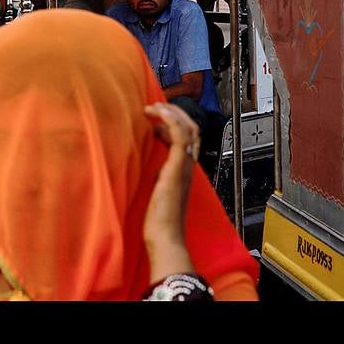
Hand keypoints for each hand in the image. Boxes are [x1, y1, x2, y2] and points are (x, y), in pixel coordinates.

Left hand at [143, 102, 198, 281]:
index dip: (173, 123)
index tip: (154, 119)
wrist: (165, 237)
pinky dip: (171, 120)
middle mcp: (188, 165)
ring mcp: (184, 166)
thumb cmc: (159, 220)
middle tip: (155, 106)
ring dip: (171, 112)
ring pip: (189, 128)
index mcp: (184, 170)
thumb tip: (151, 162)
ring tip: (153, 107)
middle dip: (174, 113)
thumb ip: (159, 174)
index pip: (187, 137)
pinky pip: (180, 136)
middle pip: (192, 128)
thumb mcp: (158, 189)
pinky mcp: (177, 168)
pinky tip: (157, 113)